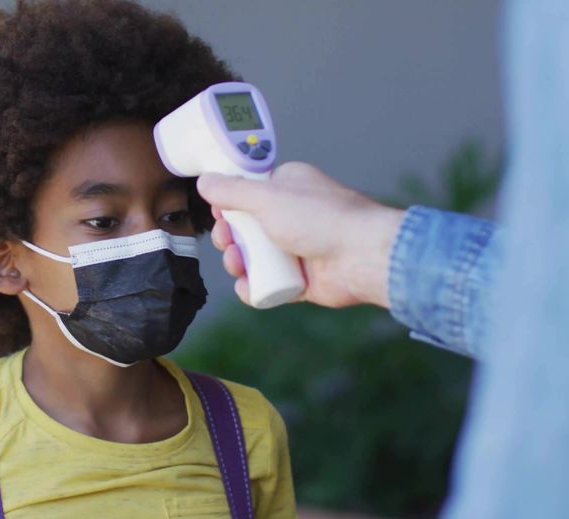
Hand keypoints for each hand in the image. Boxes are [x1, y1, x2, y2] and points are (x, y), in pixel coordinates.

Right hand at [198, 162, 405, 308]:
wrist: (363, 257)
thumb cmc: (322, 219)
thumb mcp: (267, 197)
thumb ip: (232, 189)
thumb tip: (205, 181)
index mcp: (289, 187)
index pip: (249, 192)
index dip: (230, 205)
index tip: (220, 214)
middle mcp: (293, 215)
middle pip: (246, 228)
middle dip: (230, 238)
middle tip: (228, 243)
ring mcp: (297, 248)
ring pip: (254, 257)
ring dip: (238, 263)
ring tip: (238, 266)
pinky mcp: (301, 278)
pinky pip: (268, 283)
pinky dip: (255, 287)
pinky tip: (248, 287)